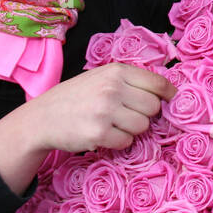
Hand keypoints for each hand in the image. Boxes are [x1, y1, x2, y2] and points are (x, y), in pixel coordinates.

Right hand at [24, 63, 176, 153]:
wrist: (42, 117)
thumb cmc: (76, 97)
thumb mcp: (100, 78)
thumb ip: (128, 81)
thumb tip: (165, 92)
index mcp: (116, 71)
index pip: (158, 82)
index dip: (168, 93)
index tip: (170, 99)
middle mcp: (112, 88)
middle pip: (153, 107)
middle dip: (145, 114)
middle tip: (127, 115)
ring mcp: (105, 111)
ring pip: (143, 126)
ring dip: (132, 129)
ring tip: (112, 124)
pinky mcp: (99, 133)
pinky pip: (127, 141)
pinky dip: (119, 141)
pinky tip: (103, 134)